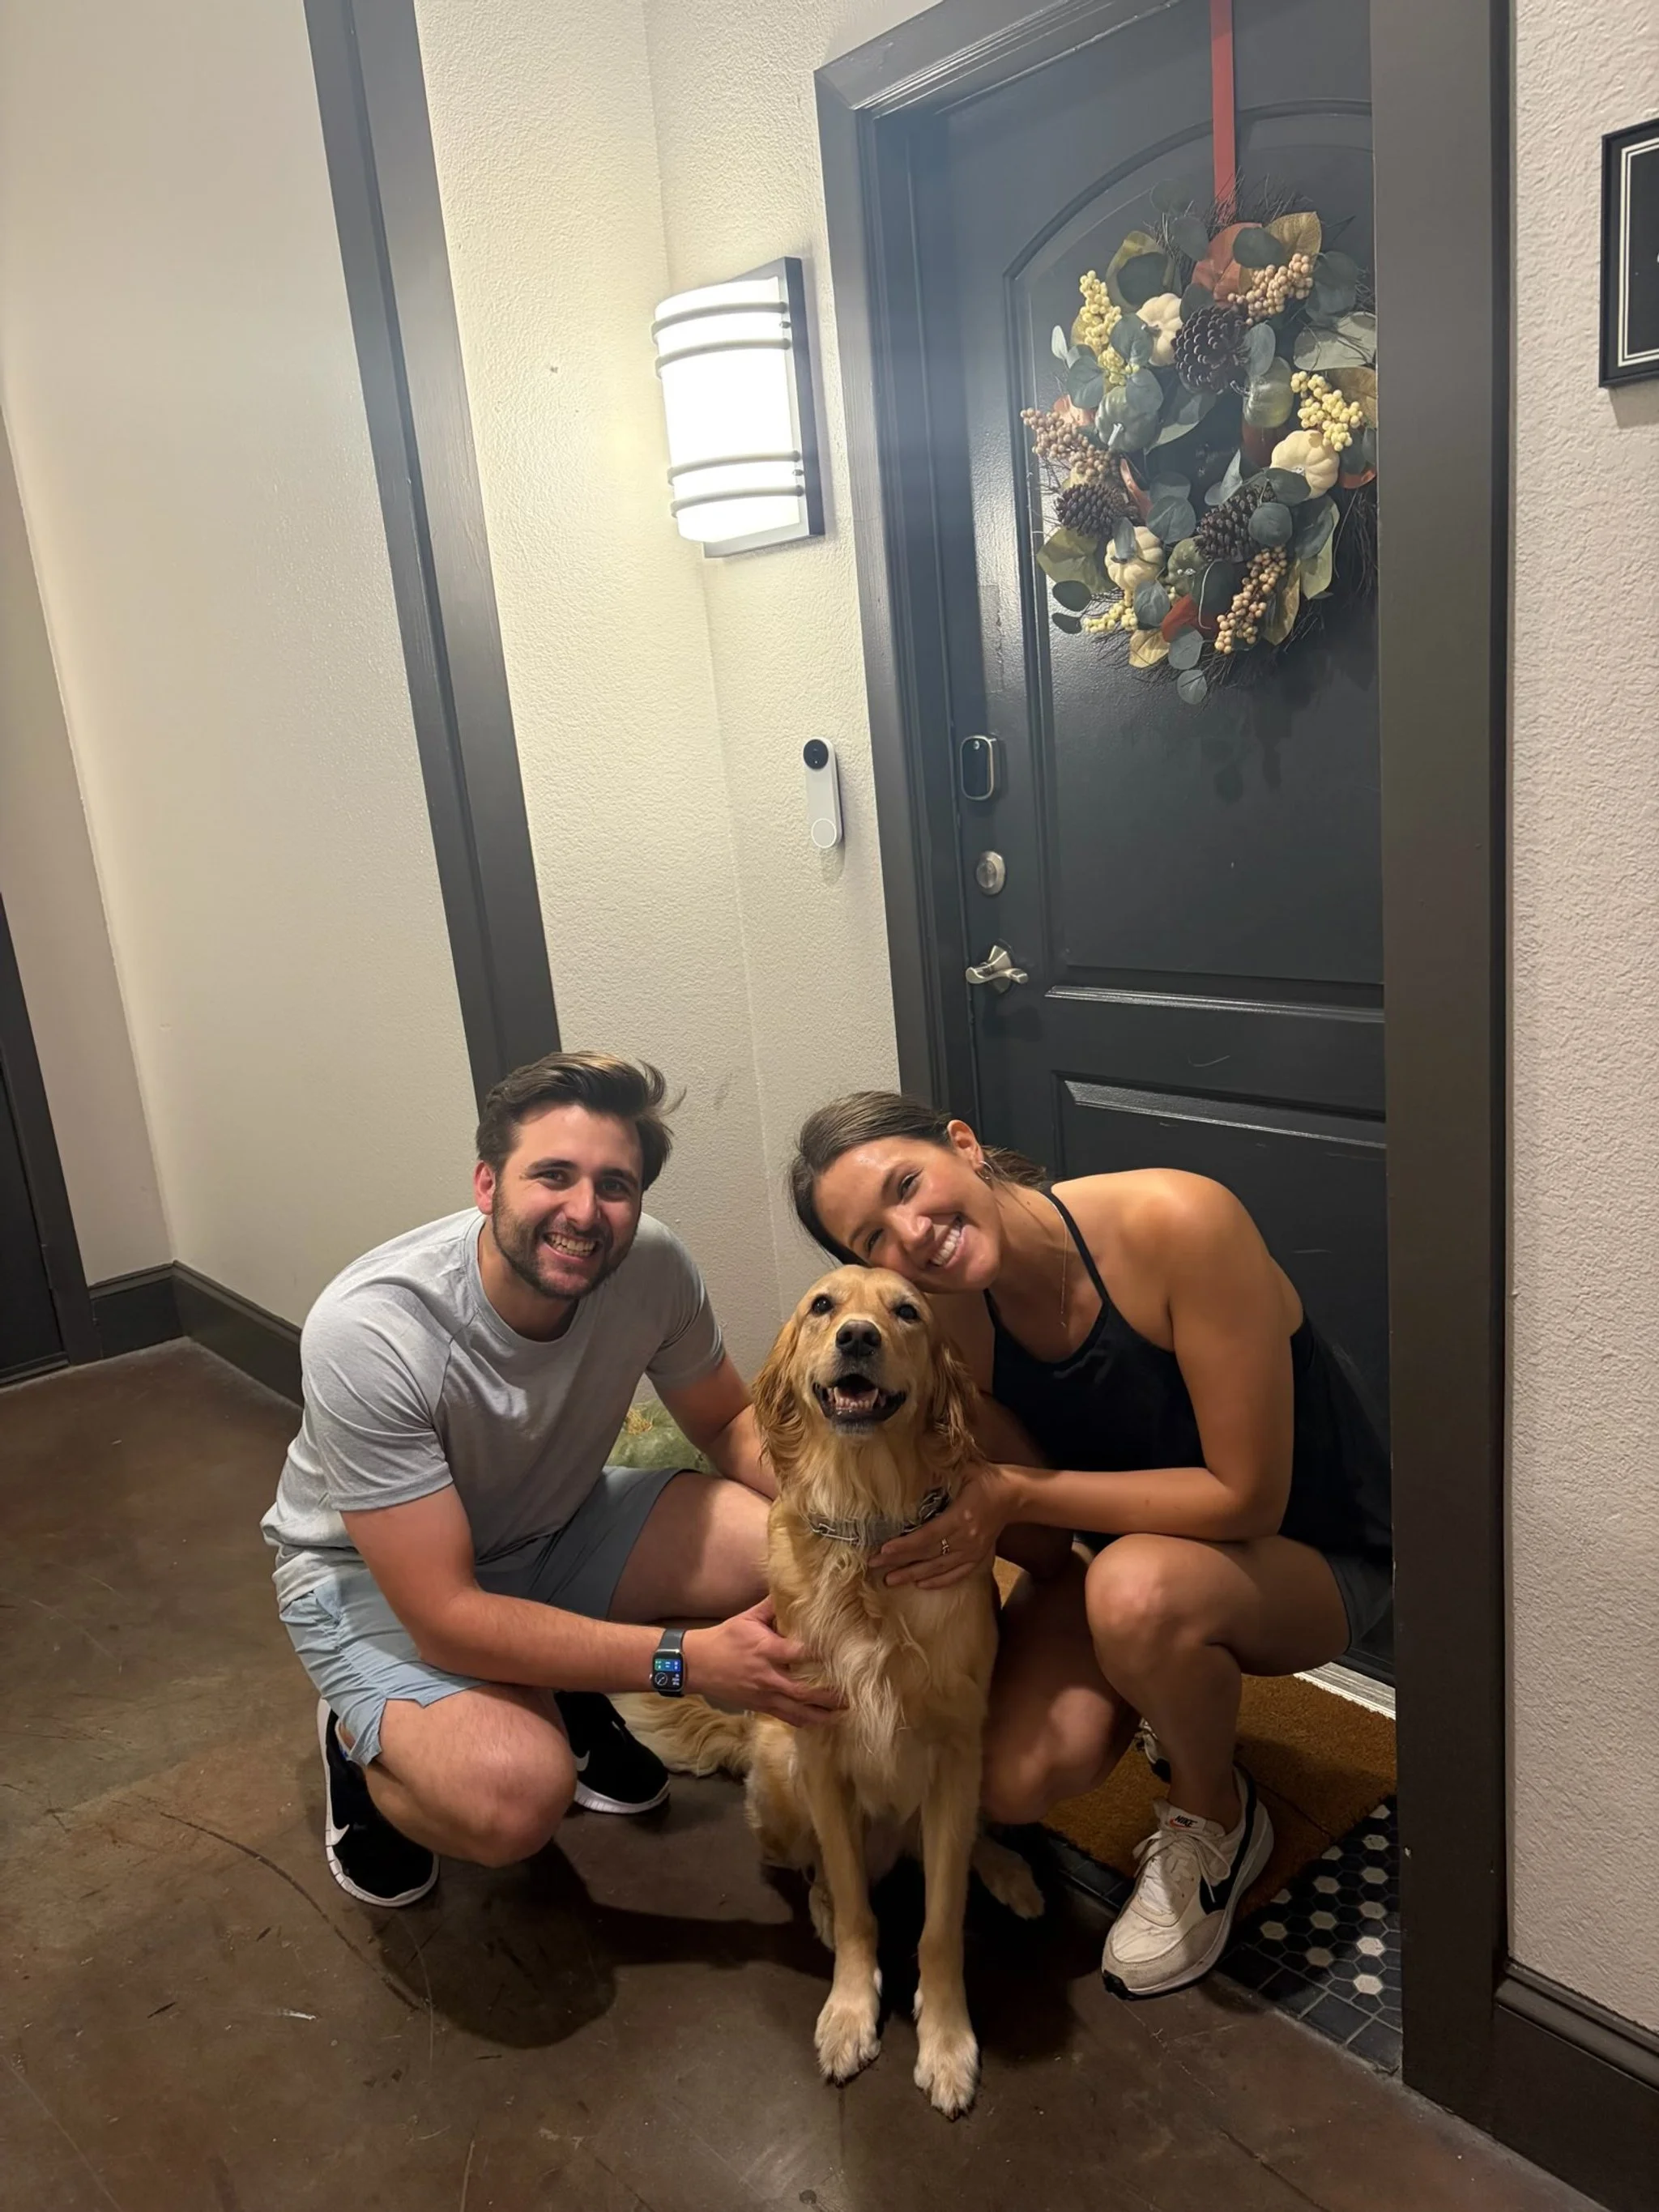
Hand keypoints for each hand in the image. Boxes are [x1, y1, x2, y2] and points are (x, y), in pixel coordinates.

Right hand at [684, 1599, 843, 1727]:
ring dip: (820, 1715)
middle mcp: (768, 1676)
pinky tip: (818, 1722)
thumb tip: (792, 1588)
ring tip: (842, 1715)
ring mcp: (764, 1695)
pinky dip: (803, 1721)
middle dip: (827, 1697)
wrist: (697, 1664)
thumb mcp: (747, 1618)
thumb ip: (772, 1607)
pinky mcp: (760, 1707)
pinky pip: (785, 1717)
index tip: (840, 1655)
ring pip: (796, 1711)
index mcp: (765, 1650)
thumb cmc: (724, 1638)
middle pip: (802, 1691)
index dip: (818, 1655)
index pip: (797, 1653)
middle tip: (849, 1696)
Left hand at [876, 1461, 1014, 1589]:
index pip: (927, 1537)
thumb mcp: (963, 1470)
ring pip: (939, 1569)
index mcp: (960, 1518)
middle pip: (928, 1555)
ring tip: (890, 1580)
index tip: (883, 1550)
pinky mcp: (978, 1558)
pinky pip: (957, 1575)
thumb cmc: (985, 1480)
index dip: (904, 1546)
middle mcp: (966, 1540)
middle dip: (899, 1562)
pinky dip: (939, 1582)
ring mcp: (972, 1552)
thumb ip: (938, 1475)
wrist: (1014, 1496)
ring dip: (913, 1575)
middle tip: (874, 1565)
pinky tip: (921, 1585)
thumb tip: (910, 1477)